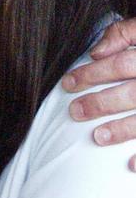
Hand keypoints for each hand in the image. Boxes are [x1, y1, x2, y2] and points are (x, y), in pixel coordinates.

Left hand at [62, 18, 135, 169]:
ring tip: (98, 137)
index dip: (93, 73)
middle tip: (75, 111)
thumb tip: (96, 51)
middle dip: (101, 103)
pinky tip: (131, 165)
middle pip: (132, 93)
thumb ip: (124, 33)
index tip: (68, 82)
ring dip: (123, 129)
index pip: (121, 64)